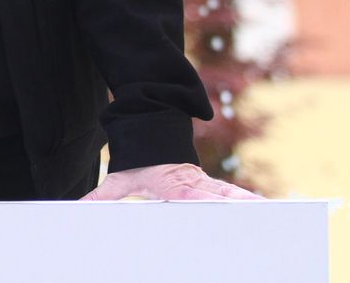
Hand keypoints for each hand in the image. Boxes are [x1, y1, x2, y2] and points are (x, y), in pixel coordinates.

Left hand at [81, 162, 262, 201]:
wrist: (152, 136)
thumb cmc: (137, 162)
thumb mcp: (120, 179)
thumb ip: (102, 195)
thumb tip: (80, 205)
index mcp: (173, 185)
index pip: (191, 195)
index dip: (204, 202)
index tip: (215, 208)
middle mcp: (192, 184)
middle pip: (216, 198)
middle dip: (235, 207)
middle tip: (257, 215)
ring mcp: (204, 185)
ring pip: (229, 195)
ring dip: (247, 203)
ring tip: (269, 213)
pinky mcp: (210, 186)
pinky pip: (232, 194)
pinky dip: (247, 200)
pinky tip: (264, 208)